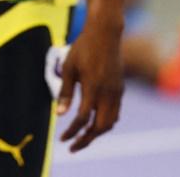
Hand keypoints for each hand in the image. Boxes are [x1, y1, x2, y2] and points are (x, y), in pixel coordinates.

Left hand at [57, 22, 123, 151]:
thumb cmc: (83, 48)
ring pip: (110, 122)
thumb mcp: (68, 68)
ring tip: (82, 137)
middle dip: (87, 140)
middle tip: (72, 147)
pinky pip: (115, 112)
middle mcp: (108, 93)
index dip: (72, 131)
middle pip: (100, 127)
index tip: (62, 139)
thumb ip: (65, 92)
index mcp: (93, 88)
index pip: (83, 119)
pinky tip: (95, 123)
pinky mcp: (120, 89)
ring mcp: (117, 92)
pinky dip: (105, 122)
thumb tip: (59, 114)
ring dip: (97, 133)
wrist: (105, 34)